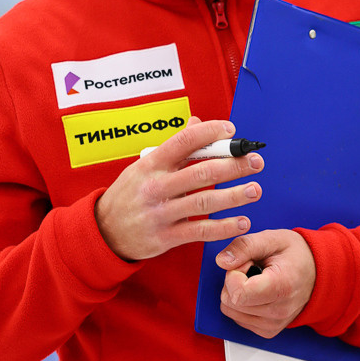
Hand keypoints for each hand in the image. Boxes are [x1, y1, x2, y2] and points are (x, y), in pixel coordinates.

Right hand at [94, 118, 263, 260]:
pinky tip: (242, 222)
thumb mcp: (144, 166)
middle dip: (233, 165)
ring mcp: (161, 213)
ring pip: (204, 201)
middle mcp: (156, 186)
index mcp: (151, 163)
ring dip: (234, 196)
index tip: (231, 130)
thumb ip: (173, 147)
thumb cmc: (130, 193)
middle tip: (255, 161)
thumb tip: (198, 123)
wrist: (104, 231)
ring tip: (255, 190)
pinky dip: (224, 227)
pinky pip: (200, 231)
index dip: (209, 133)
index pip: (183, 141)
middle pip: (201, 171)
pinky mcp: (166, 237)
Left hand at [215, 230, 315, 338]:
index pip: (238, 293)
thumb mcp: (271, 239)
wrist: (317, 272)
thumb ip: (244, 246)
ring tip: (256, 279)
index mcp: (281, 286)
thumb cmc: (296, 254)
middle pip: (230, 302)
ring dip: (237, 292)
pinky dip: (242, 303)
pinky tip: (257, 291)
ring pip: (230, 310)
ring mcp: (273, 324)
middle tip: (252, 268)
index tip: (247, 263)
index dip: (234, 274)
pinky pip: (238, 318)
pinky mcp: (268, 331)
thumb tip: (222, 261)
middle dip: (234, 281)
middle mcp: (278, 311)